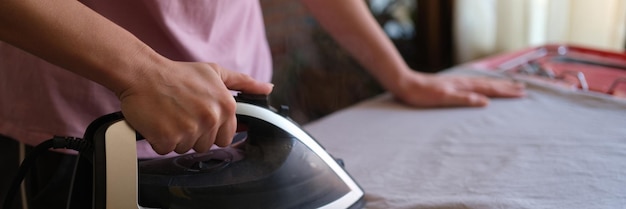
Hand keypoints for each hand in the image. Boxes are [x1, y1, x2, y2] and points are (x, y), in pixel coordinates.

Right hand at [118, 61, 272, 153]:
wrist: (142, 73)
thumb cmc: (176, 74)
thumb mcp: (214, 72)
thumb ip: (243, 82)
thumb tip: (268, 89)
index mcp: (226, 105)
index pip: (226, 137)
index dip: (211, 130)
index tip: (199, 117)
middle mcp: (211, 118)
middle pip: (206, 145)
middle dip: (194, 134)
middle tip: (181, 113)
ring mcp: (190, 130)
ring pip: (186, 148)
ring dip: (176, 137)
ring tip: (170, 114)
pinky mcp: (168, 138)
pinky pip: (166, 150)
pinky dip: (159, 139)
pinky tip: (158, 121)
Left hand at [390, 72, 524, 106]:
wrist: (406, 84)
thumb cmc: (422, 94)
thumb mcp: (443, 98)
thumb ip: (464, 99)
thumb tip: (486, 102)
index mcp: (464, 86)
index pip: (490, 89)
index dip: (507, 92)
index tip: (522, 94)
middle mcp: (463, 82)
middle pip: (490, 84)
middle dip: (507, 87)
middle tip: (524, 88)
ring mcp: (457, 82)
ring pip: (483, 83)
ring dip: (498, 84)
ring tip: (510, 84)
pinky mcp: (451, 84)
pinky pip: (474, 84)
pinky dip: (484, 84)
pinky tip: (483, 86)